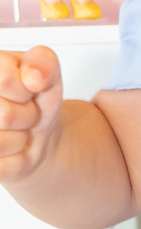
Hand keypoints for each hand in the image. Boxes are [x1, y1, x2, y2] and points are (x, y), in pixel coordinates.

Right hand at [0, 47, 62, 182]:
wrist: (36, 135)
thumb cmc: (36, 101)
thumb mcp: (48, 74)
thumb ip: (43, 62)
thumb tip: (34, 77)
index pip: (5, 80)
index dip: (27, 89)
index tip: (29, 89)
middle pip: (5, 114)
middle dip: (28, 115)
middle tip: (27, 113)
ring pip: (3, 142)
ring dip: (22, 138)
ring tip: (19, 130)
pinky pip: (2, 166)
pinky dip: (17, 160)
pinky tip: (13, 150)